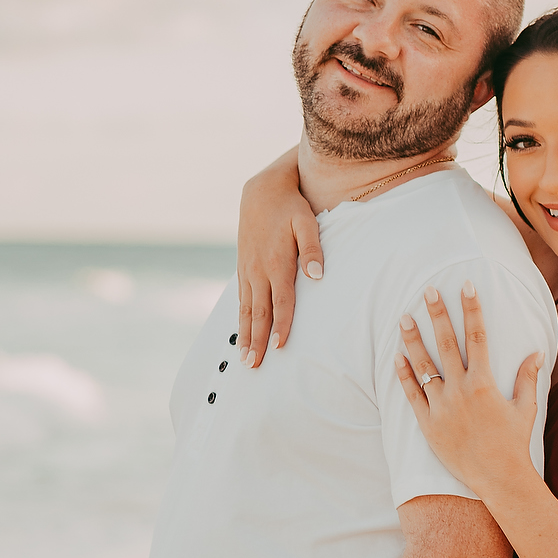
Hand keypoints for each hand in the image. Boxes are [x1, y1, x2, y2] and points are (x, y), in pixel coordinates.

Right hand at [237, 148, 324, 367]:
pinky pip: (240, 299)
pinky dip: (240, 319)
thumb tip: (318, 276)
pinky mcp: (242, 268)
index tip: (279, 347)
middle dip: (256, 341)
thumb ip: (313, 249)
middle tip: (254, 366)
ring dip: (245, 335)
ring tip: (243, 359)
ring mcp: (247, 270)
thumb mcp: (307, 222)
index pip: (281, 302)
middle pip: (258, 313)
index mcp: (276, 263)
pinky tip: (240, 333)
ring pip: (245, 309)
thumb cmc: (291, 208)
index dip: (281, 325)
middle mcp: (258, 270)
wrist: (261, 191)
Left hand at [395, 284, 543, 500]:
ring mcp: (441, 407)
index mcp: (484, 383)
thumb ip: (528, 377)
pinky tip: (397, 358)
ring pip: (423, 366)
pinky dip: (404, 375)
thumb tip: (537, 352)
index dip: (471, 308)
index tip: (466, 285)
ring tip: (403, 318)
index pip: (477, 336)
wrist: (499, 478)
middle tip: (427, 290)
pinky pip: (412, 395)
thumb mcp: (526, 408)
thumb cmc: (514, 443)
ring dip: (412, 340)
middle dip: (436, 314)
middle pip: (446, 343)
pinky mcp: (428, 424)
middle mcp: (460, 391)